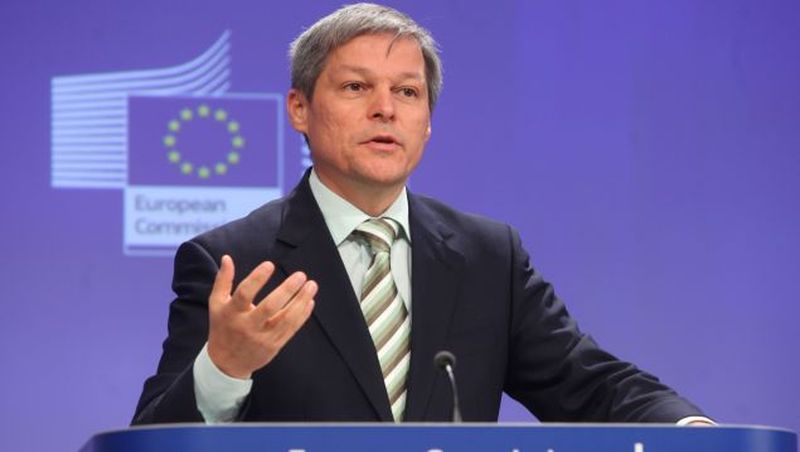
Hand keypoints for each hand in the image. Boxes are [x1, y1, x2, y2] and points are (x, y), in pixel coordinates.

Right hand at [207, 255, 316, 378]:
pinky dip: (302, 315)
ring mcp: (263, 337)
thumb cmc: (222, 327)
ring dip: (301, 301)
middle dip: (287, 290)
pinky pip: (291, 329)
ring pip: (286, 319)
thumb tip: (227, 258)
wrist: (226, 363)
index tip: (270, 264)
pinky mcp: (274, 345)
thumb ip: (223, 280)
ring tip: (311, 286)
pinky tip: (309, 301)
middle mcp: (248, 326)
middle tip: (301, 275)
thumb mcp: (216, 304)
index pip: (244, 293)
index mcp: (232, 313)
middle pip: (269, 307)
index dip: (257, 278)